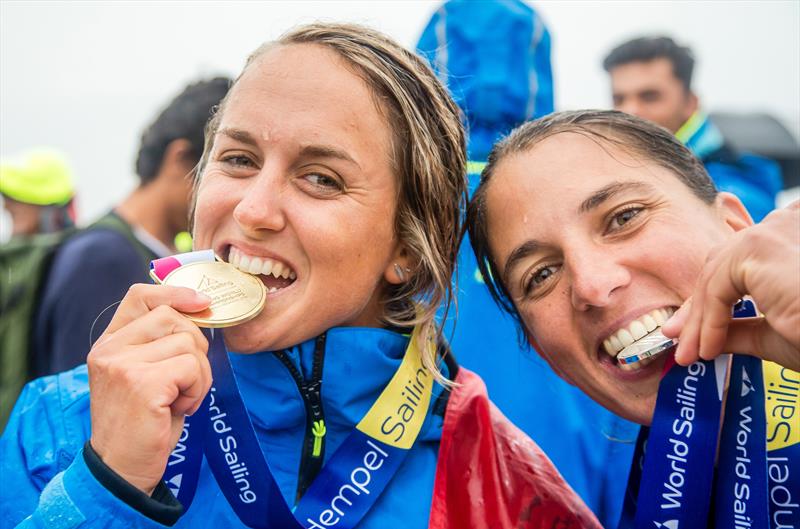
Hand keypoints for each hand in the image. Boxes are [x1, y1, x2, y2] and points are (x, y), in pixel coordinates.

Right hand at [87, 284, 211, 494]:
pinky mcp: (141, 382)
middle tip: (186, 382)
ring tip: (179, 398)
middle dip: (196, 347)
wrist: (123, 469)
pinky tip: (180, 408)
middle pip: (174, 317)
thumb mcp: (146, 375)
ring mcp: (122, 364)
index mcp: (109, 343)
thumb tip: (202, 308)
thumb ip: (161, 343)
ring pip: (188, 342)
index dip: (176, 293)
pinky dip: (197, 388)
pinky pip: (192, 367)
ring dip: (198, 374)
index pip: (141, 295)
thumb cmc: (143, 423)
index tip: (203, 303)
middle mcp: (110, 349)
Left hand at [664, 201, 799, 370]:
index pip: (740, 260)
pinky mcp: (760, 249)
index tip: (691, 331)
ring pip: (716, 276)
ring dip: (700, 319)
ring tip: (692, 354)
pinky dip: (708, 320)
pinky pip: (717, 287)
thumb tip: (707, 338)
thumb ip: (740, 327)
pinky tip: (707, 349)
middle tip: (680, 342)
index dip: (711, 296)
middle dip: (698, 306)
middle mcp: (785, 223)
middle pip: (723, 263)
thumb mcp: (777, 332)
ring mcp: (773, 231)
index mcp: (793, 235)